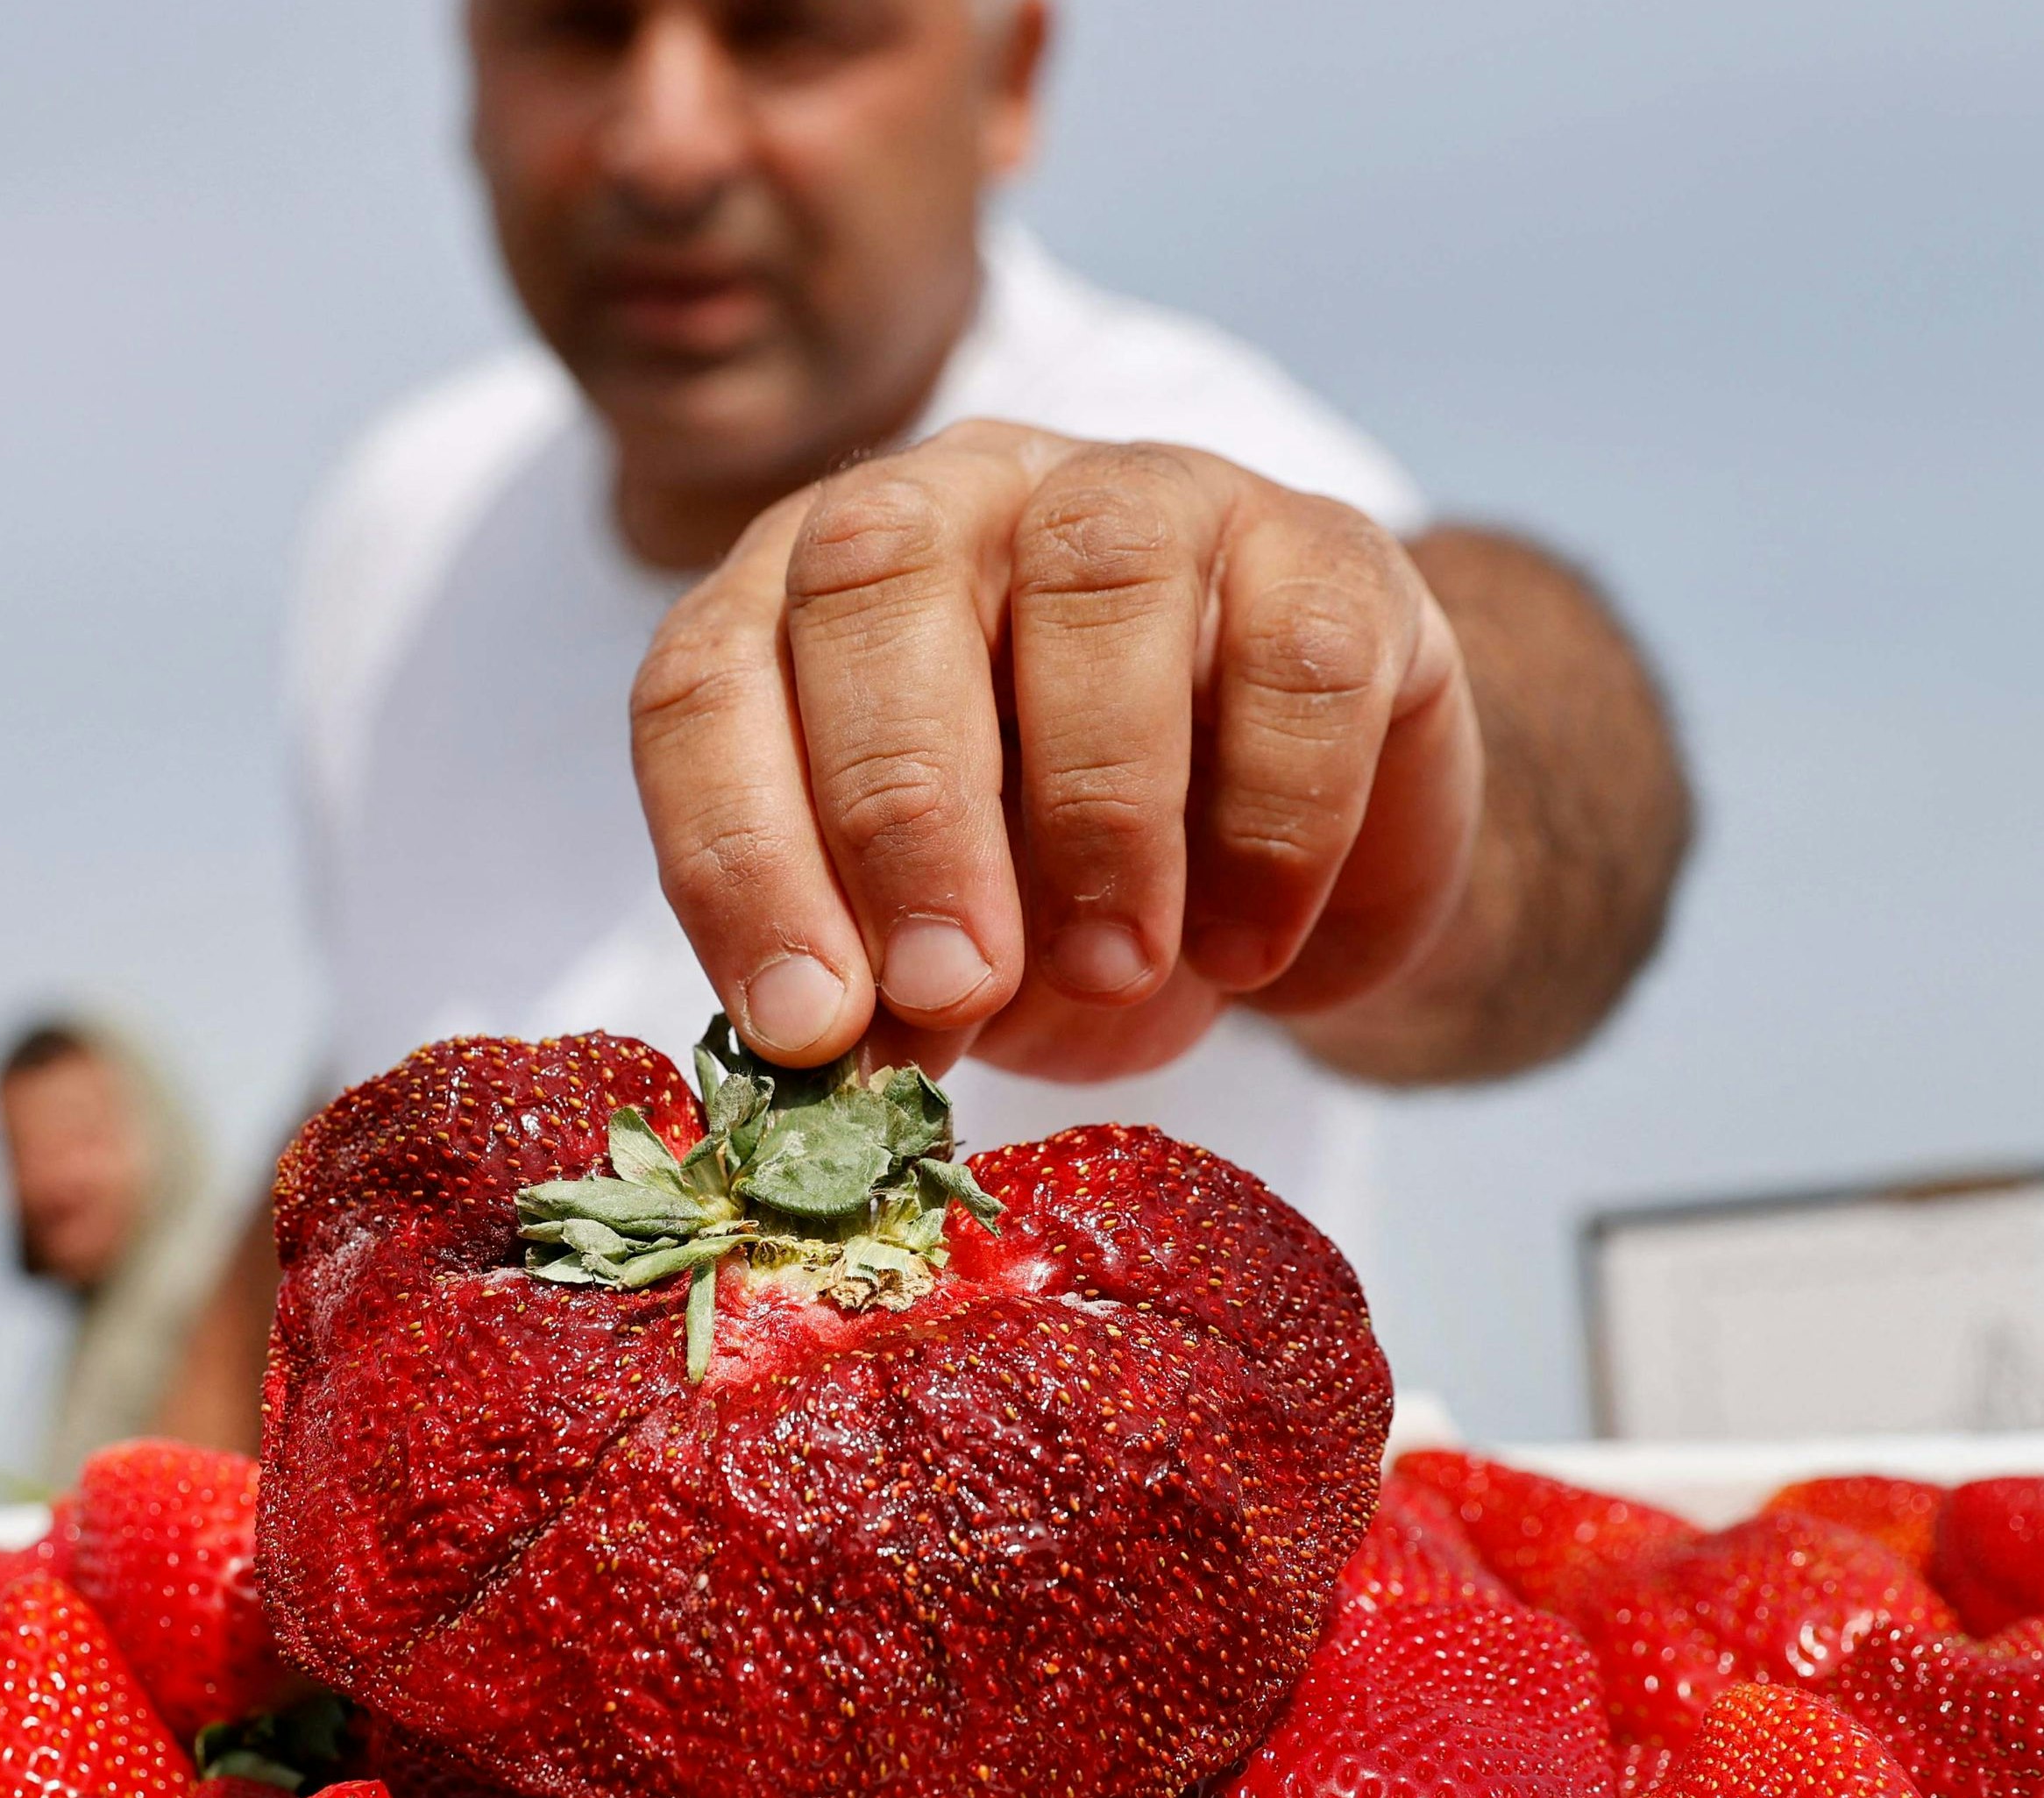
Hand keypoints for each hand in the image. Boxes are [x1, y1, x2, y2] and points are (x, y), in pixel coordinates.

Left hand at [631, 419, 1482, 1079]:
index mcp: (814, 593)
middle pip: (884, 568)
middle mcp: (965, 497)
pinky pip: (1298, 655)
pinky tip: (1244, 955)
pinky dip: (1273, 826)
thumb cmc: (1060, 893)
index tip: (805, 1025)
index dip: (737, 852)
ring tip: (1113, 971)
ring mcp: (1156, 496)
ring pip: (1102, 568)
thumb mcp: (939, 950)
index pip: (712, 673)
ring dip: (1097, 802)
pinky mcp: (1332, 551)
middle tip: (949, 991)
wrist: (1288, 868)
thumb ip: (874, 976)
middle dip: (902, 804)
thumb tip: (836, 1055)